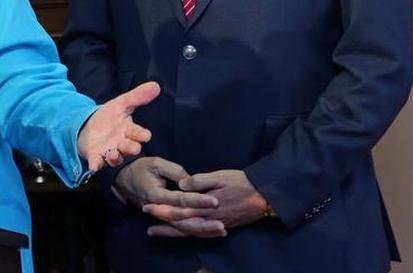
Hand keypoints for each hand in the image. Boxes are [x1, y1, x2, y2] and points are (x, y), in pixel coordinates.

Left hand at [77, 81, 159, 170]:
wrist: (88, 126)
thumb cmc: (108, 117)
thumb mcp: (121, 104)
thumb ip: (137, 96)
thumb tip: (156, 85)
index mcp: (128, 130)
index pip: (137, 132)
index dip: (141, 134)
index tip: (146, 135)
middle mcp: (120, 143)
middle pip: (129, 147)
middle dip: (132, 148)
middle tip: (135, 148)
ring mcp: (108, 151)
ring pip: (115, 157)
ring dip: (115, 157)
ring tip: (112, 154)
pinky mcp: (95, 156)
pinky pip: (97, 162)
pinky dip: (96, 164)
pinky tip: (94, 166)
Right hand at [114, 157, 223, 237]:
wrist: (121, 180)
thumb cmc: (140, 168)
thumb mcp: (156, 163)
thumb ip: (174, 171)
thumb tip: (190, 182)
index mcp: (156, 195)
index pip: (181, 200)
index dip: (198, 201)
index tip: (215, 201)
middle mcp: (157, 209)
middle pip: (182, 219)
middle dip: (203, 222)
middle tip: (222, 223)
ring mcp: (159, 215)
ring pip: (181, 226)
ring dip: (201, 229)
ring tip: (220, 231)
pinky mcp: (161, 217)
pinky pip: (178, 226)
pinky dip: (193, 230)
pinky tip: (209, 231)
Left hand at [146, 169, 267, 233]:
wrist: (265, 196)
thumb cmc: (242, 183)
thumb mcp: (220, 176)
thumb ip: (200, 181)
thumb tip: (181, 184)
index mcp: (206, 207)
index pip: (179, 211)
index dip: (162, 210)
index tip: (147, 206)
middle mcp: (210, 220)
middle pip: (182, 225)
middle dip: (163, 224)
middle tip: (147, 224)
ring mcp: (216, 225)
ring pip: (190, 232)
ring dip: (172, 232)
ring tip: (156, 231)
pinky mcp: (222, 227)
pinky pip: (201, 234)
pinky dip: (188, 234)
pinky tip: (180, 233)